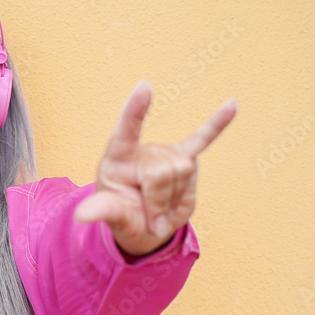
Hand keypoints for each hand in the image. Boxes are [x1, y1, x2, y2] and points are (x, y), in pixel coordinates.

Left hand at [74, 80, 236, 256]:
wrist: (143, 228)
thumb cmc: (123, 216)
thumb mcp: (110, 217)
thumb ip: (101, 211)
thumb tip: (81, 216)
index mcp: (117, 159)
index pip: (126, 131)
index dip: (135, 110)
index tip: (144, 86)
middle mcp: (142, 150)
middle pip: (165, 170)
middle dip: (160, 201)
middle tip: (150, 217)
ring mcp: (165, 153)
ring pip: (185, 170)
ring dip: (175, 200)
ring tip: (161, 208)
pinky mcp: (185, 159)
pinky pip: (203, 140)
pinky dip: (218, 124)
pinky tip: (233, 106)